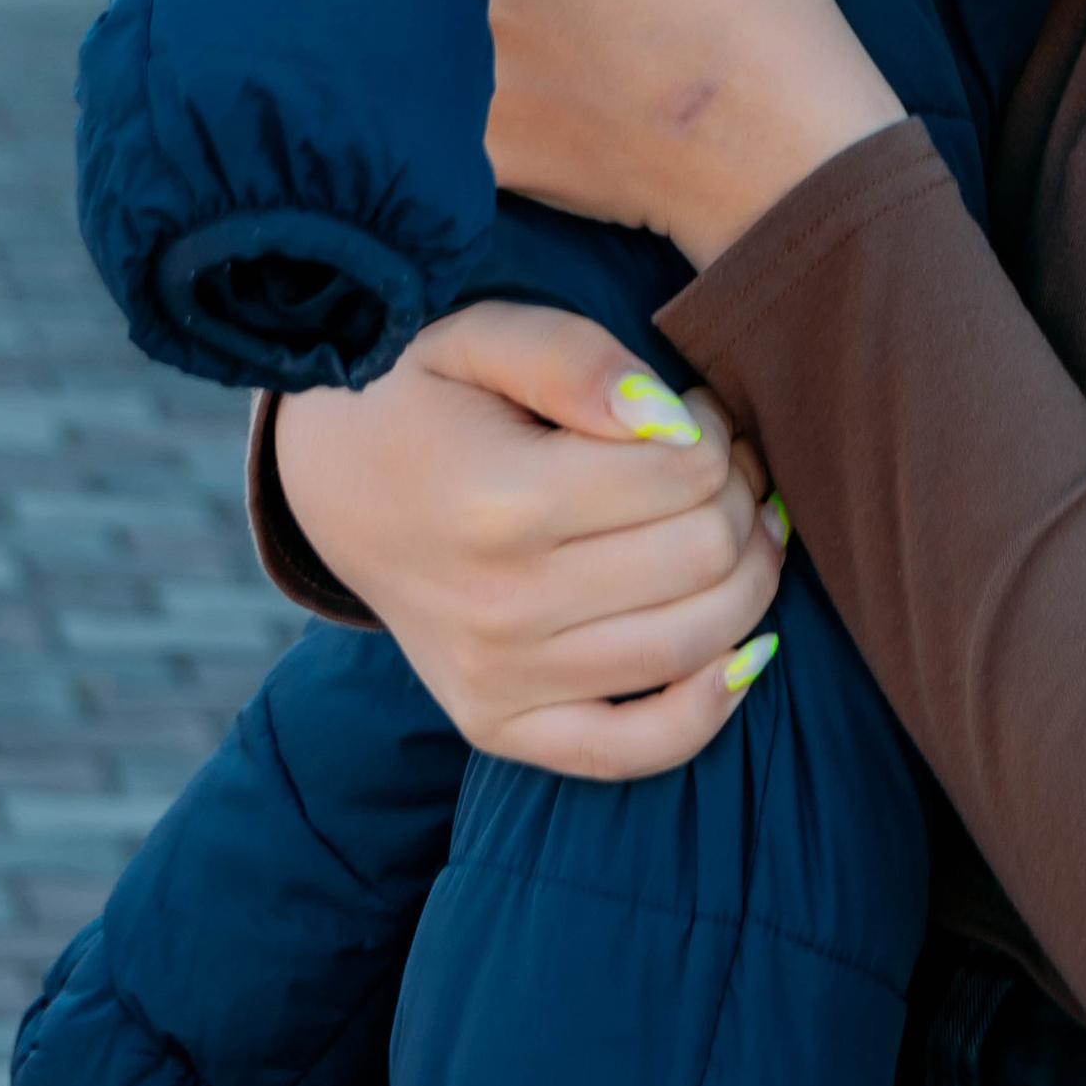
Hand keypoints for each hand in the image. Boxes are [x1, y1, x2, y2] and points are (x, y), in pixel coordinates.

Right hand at [275, 302, 785, 775]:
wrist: (335, 485)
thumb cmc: (424, 398)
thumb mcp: (481, 336)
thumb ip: (573, 357)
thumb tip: (663, 414)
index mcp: (499, 502)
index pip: (687, 473)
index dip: (714, 430)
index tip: (693, 411)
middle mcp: (499, 608)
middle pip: (704, 556)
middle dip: (741, 494)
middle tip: (720, 462)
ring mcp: (499, 682)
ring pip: (696, 644)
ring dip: (750, 576)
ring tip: (733, 524)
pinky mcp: (500, 729)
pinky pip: (638, 750)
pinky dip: (713, 701)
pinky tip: (744, 645)